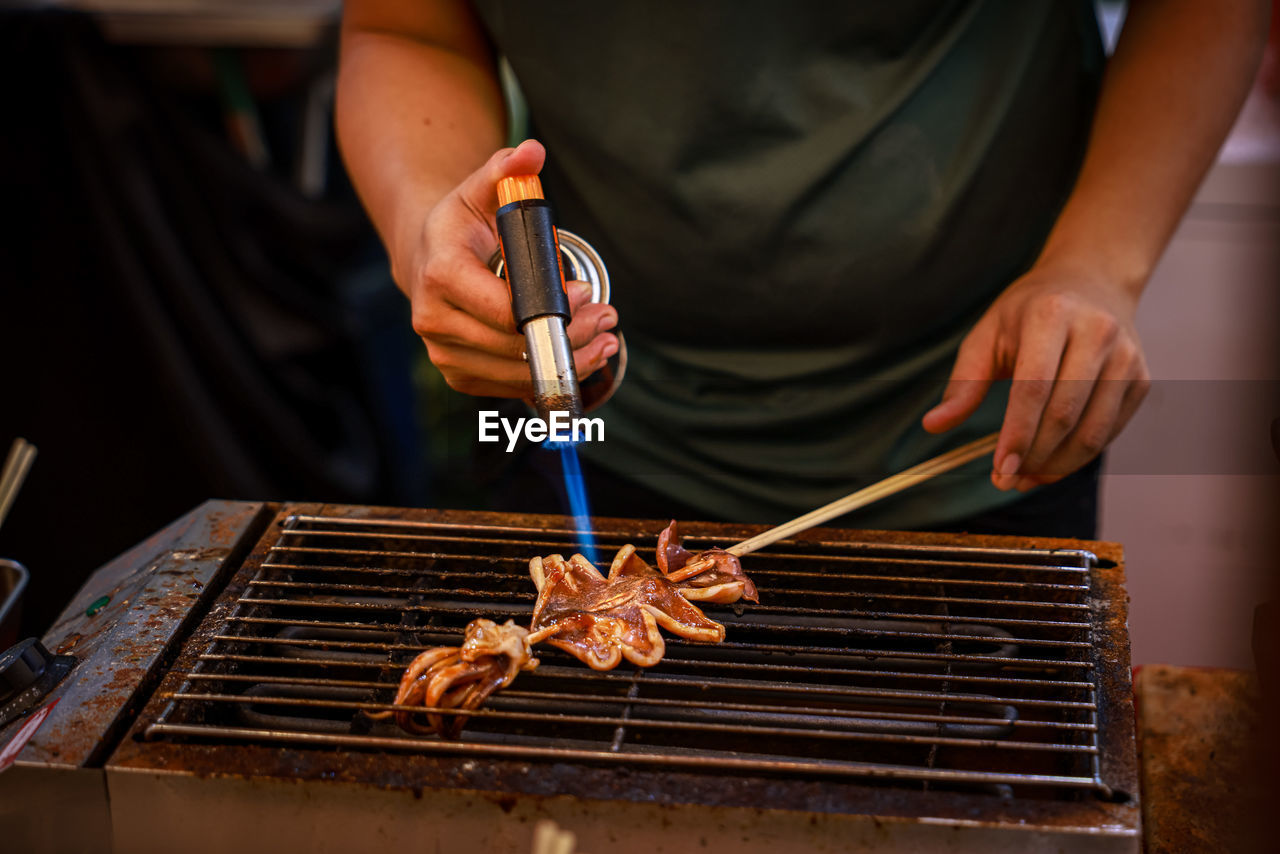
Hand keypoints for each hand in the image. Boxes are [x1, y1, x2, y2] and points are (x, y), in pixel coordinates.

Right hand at [399, 139, 618, 397]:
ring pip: (518, 372)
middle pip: (515, 345)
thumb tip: (532, 152)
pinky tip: (582, 356)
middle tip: (609, 317)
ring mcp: (445, 354)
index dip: (550, 308)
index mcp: (440, 274)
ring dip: (570, 361)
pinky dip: (550, 375)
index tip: (586, 293)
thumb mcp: (482, 189)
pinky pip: (512, 386)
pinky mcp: (460, 376)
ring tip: (606, 339)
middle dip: (571, 335)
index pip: (502, 307)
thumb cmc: (463, 224)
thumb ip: (507, 169)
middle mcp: (435, 320)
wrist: (428, 259)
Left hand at [921, 260, 1150, 490]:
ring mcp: (1127, 357)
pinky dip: (1079, 457)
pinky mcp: (1142, 379)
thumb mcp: (988, 334)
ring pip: (1092, 431)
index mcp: (1051, 315)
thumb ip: (964, 383)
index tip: (999, 470)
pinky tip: (1051, 464)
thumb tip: (934, 425)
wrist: (1091, 281)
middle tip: (1006, 481)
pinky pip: (1109, 432)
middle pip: (1064, 414)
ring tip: (1026, 478)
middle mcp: (1097, 333)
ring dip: (1056, 466)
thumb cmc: (1030, 311)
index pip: (1033, 387)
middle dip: (1033, 457)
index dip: (1017, 435)